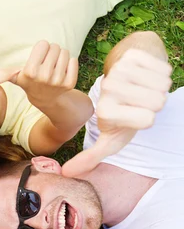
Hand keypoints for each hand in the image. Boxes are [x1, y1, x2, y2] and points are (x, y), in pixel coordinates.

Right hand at [0, 41, 77, 107]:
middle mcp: (44, 77)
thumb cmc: (30, 81)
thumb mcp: (16, 77)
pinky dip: (69, 64)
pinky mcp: (69, 83)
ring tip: (53, 68)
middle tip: (46, 65)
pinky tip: (62, 73)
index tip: (37, 60)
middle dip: (51, 53)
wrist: (46, 99)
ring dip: (60, 58)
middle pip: (55, 47)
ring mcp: (57, 81)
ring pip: (65, 53)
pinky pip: (74, 61)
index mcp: (30, 71)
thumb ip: (3, 75)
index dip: (40, 50)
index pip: (43, 44)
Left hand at [62, 49, 172, 177]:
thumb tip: (65, 173)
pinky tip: (144, 75)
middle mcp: (109, 90)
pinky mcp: (131, 55)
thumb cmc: (122, 113)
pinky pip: (163, 67)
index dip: (147, 118)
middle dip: (154, 102)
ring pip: (162, 84)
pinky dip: (159, 72)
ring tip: (141, 89)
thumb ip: (91, 157)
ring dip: (157, 87)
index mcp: (105, 111)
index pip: (148, 120)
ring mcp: (119, 70)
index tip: (133, 116)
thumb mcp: (109, 139)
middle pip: (157, 101)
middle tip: (138, 102)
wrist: (122, 82)